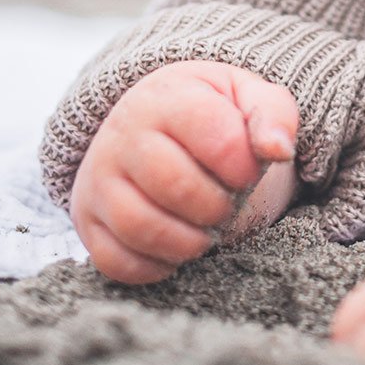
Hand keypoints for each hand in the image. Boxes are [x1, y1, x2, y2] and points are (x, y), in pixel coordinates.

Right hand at [69, 59, 300, 283]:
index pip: (217, 138)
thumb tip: (277, 149)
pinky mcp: (87, 218)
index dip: (245, 167)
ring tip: (204, 230)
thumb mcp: (245, 98)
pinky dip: (153, 267)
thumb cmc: (209, 115)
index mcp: (167, 97)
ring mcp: (99, 177)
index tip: (245, 170)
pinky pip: (114, 261)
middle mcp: (122, 133)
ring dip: (188, 243)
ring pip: (139, 226)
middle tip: (225, 203)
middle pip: (174, 185)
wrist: (151, 123)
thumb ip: (273, 114)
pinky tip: (173, 249)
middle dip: (216, 207)